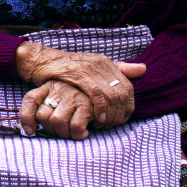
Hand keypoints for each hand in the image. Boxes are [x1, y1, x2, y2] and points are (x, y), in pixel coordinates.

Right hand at [15, 41, 145, 125]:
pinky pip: (97, 94)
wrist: (42, 61)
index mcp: (106, 62)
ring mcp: (90, 68)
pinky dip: (101, 109)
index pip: (128, 87)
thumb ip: (118, 69)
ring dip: (111, 114)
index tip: (121, 120)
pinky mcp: (79, 74)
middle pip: (122, 93)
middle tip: (113, 125)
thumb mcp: (93, 68)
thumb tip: (143, 69)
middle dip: (120, 113)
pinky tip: (97, 118)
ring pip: (112, 95)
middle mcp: (101, 63)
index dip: (128, 107)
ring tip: (105, 124)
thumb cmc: (67, 69)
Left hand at [20, 80, 93, 139]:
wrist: (108, 90)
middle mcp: (58, 89)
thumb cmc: (80, 99)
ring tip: (71, 132)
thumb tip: (29, 129)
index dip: (26, 117)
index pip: (30, 99)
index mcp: (49, 87)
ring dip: (63, 133)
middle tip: (60, 131)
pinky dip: (77, 134)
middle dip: (50, 129)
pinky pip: (75, 126)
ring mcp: (72, 96)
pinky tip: (83, 133)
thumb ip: (46, 107)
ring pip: (56, 121)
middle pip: (42, 115)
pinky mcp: (87, 104)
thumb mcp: (61, 98)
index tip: (30, 131)